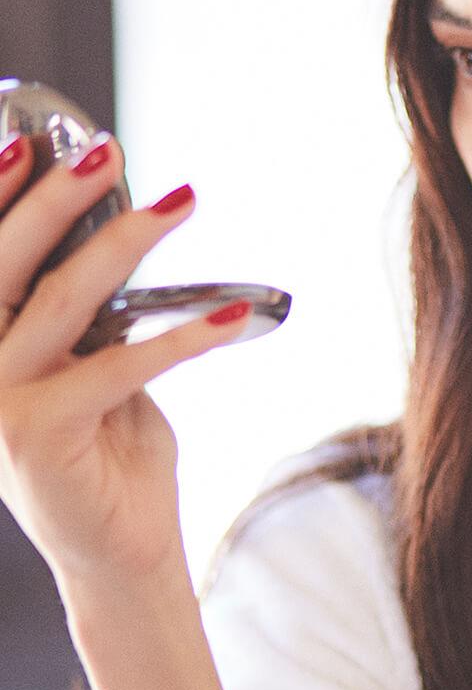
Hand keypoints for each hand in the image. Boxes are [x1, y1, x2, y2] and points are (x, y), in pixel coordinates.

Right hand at [0, 132, 250, 587]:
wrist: (118, 549)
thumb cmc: (108, 451)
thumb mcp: (94, 368)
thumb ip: (89, 315)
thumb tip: (121, 233)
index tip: (31, 139)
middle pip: (5, 264)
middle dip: (54, 199)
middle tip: (107, 151)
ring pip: (64, 301)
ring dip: (127, 244)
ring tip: (180, 204)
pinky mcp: (37, 437)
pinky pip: (119, 366)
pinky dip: (182, 338)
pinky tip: (231, 316)